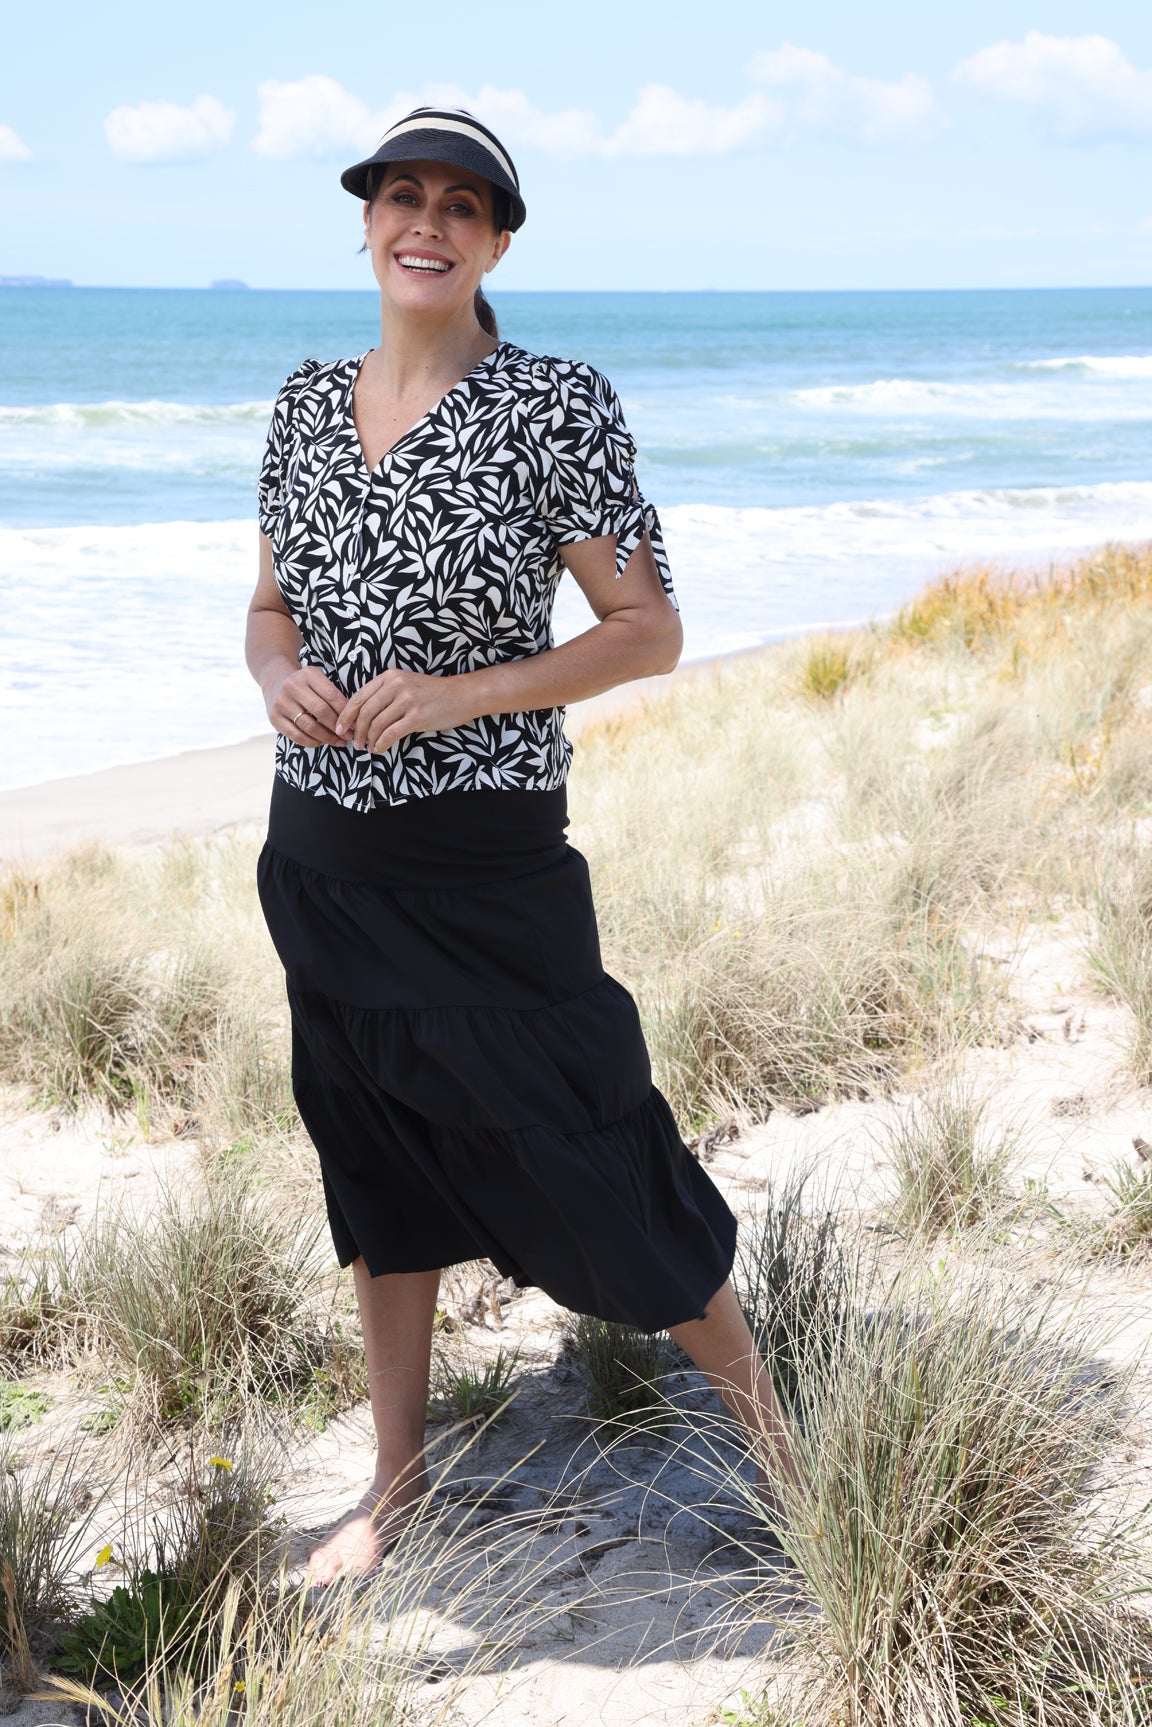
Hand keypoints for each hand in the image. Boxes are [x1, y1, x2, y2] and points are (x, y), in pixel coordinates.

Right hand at [264, 665, 349, 746]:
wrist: (275, 682)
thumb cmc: (306, 685)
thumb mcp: (318, 680)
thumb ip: (333, 695)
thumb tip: (353, 719)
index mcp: (308, 675)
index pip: (332, 695)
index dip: (345, 712)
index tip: (356, 723)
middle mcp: (292, 687)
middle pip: (321, 711)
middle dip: (338, 726)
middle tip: (349, 736)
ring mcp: (281, 702)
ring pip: (309, 726)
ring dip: (327, 737)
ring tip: (339, 742)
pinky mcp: (274, 717)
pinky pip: (296, 735)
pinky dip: (311, 742)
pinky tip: (321, 742)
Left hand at [336, 669, 477, 752]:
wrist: (461, 695)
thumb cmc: (432, 693)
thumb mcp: (405, 684)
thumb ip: (384, 695)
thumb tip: (360, 717)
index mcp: (390, 677)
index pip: (359, 697)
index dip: (346, 715)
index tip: (340, 727)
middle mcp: (396, 686)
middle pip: (365, 712)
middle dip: (356, 731)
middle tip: (355, 742)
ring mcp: (407, 701)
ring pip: (376, 725)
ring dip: (369, 740)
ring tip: (368, 747)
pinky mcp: (416, 717)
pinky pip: (391, 734)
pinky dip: (381, 744)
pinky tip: (380, 749)